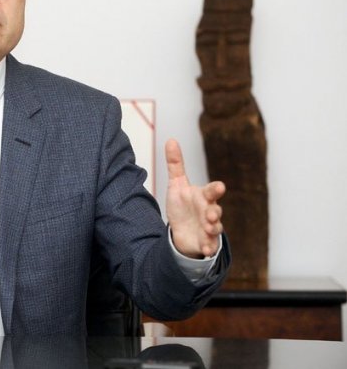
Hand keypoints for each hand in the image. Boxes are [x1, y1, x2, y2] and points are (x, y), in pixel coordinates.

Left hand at [165, 139, 224, 257]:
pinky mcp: (205, 242)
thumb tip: (171, 140)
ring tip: (210, 228)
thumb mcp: (177, 185)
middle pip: (216, 211)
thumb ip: (175, 164)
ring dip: (214, 229)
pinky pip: (210, 245)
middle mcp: (209, 212)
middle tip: (211, 214)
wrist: (181, 229)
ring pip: (216, 228)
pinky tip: (206, 249)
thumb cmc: (183, 205)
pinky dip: (209, 247)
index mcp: (203, 197)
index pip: (211, 191)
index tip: (219, 187)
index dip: (215, 189)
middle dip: (215, 212)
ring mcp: (209, 228)